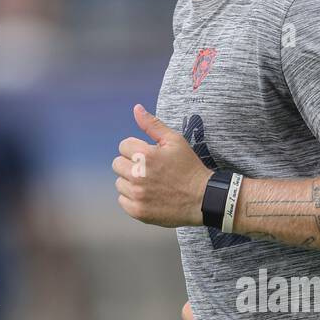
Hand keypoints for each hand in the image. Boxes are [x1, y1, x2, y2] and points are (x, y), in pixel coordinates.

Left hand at [113, 104, 211, 227]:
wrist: (202, 198)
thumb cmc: (189, 168)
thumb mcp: (175, 141)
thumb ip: (153, 125)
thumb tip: (136, 108)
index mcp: (145, 155)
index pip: (123, 146)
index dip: (136, 150)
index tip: (149, 157)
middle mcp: (138, 175)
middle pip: (117, 164)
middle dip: (131, 165)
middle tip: (148, 171)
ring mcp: (137, 195)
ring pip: (119, 183)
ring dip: (131, 182)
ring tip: (149, 184)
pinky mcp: (138, 211)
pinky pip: (122, 200)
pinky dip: (132, 198)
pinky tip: (148, 196)